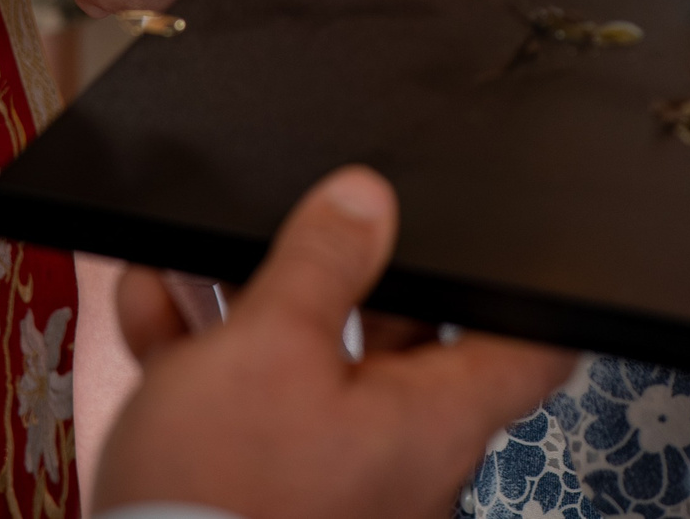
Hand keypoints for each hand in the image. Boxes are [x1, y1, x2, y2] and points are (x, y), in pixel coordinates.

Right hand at [95, 167, 577, 517]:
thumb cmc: (222, 498)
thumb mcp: (268, 348)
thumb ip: (322, 263)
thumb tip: (365, 200)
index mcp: (434, 421)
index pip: (530, 347)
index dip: (531, 287)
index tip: (517, 244)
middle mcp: (401, 459)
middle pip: (400, 341)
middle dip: (339, 276)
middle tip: (306, 226)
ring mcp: (337, 483)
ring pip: (310, 369)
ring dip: (253, 309)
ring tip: (197, 261)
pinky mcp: (268, 497)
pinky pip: (253, 412)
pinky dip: (210, 359)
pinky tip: (158, 308)